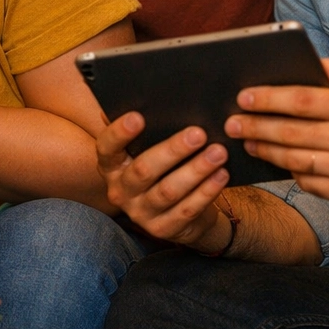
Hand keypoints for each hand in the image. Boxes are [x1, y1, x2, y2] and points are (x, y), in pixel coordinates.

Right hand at [97, 111, 230, 250]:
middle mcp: (120, 190)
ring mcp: (140, 213)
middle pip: (144, 170)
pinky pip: (187, 209)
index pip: (106, 148)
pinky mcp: (163, 229)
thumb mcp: (148, 151)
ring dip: (196, 170)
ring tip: (218, 153)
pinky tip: (221, 175)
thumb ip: (144, 131)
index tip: (139, 117)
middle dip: (173, 150)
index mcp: (111, 166)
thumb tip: (143, 98)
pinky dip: (206, 191)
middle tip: (199, 134)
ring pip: (168, 191)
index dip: (120, 133)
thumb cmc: (163, 169)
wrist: (179, 213)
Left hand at [226, 58, 328, 207]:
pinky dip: (291, 171)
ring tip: (246, 141)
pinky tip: (277, 161)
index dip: (268, 99)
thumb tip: (312, 63)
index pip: (301, 101)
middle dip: (255, 127)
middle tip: (231, 123)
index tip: (243, 97)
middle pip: (291, 133)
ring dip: (265, 151)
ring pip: (294, 160)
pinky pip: (309, 182)